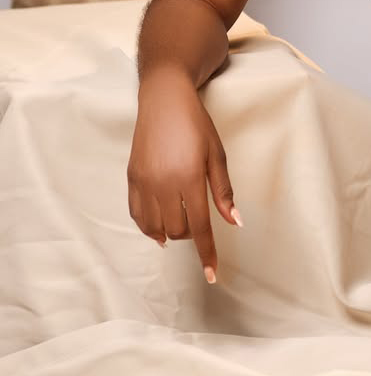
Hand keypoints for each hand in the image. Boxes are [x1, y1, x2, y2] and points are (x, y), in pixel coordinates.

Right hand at [128, 67, 241, 282]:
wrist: (164, 100)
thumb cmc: (196, 124)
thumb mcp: (217, 154)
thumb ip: (223, 191)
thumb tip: (235, 223)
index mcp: (189, 178)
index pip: (199, 228)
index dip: (206, 253)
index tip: (212, 276)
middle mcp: (163, 184)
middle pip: (176, 231)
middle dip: (189, 235)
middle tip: (197, 221)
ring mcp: (144, 183)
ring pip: (154, 228)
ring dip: (169, 232)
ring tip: (179, 223)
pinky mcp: (131, 179)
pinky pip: (137, 215)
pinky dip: (148, 226)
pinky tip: (159, 223)